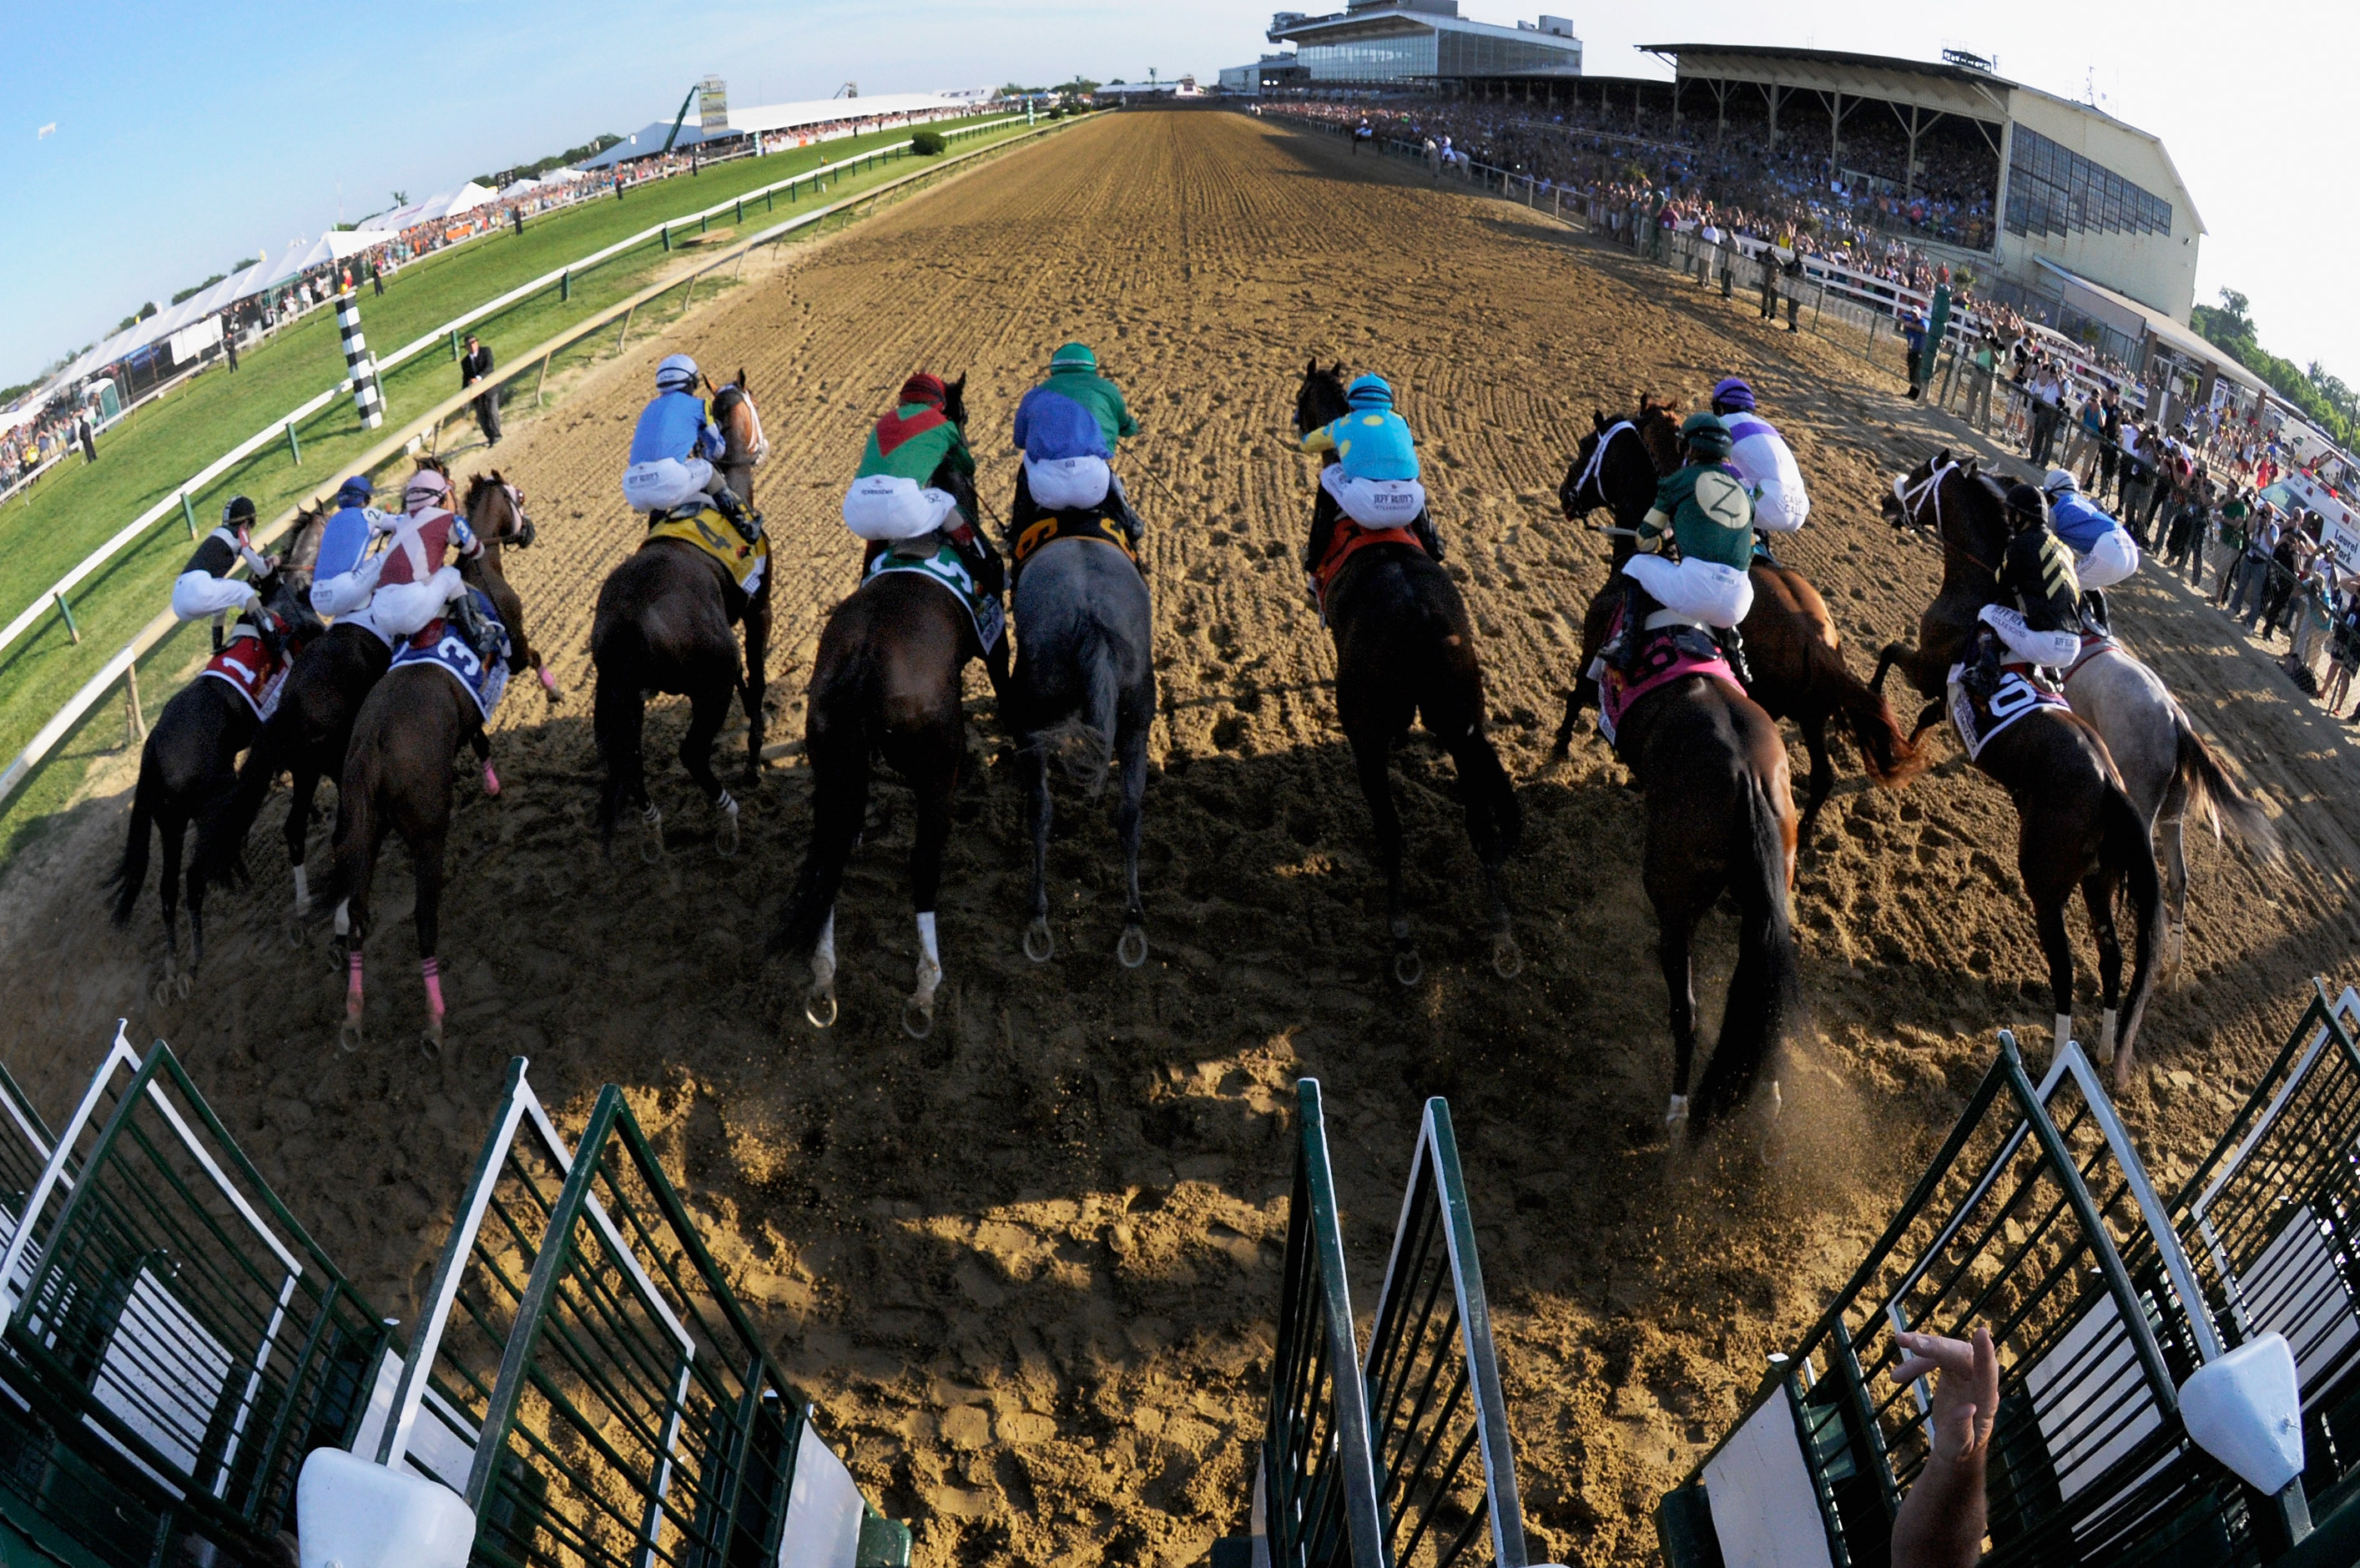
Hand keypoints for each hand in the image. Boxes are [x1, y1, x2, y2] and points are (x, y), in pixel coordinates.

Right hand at [1893, 1327, 1996, 1465]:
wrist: (1954, 1444)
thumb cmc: (1960, 1448)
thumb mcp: (1959, 1446)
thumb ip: (1962, 1429)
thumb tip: (1968, 1409)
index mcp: (1986, 1401)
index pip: (1988, 1373)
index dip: (1984, 1353)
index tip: (1981, 1333)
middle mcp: (1978, 1382)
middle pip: (1963, 1355)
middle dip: (1940, 1347)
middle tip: (1914, 1344)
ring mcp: (1966, 1374)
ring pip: (1947, 1351)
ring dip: (1925, 1345)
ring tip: (1900, 1340)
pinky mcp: (1953, 1371)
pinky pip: (1934, 1357)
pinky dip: (1916, 1360)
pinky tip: (1898, 1374)